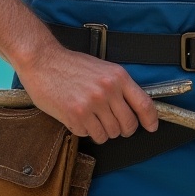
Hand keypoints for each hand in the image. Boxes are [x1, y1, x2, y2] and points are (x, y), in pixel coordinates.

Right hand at [18, 44, 158, 143]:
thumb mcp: (102, 69)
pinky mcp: (76, 116)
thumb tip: (133, 107)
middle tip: (112, 124)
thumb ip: (118, 87)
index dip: (151, 119)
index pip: (144, 104)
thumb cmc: (71, 64)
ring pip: (110, 134)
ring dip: (102, 131)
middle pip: (128, 125)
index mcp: (118, 77)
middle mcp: (108, 91)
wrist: (43, 60)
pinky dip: (85, 130)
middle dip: (122, 129)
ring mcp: (92, 105)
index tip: (151, 127)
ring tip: (91, 117)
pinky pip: (90, 135)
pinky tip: (76, 116)